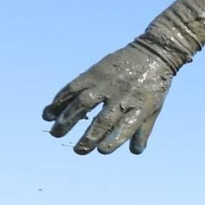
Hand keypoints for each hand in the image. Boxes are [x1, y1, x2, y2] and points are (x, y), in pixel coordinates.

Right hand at [43, 41, 175, 154]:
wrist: (152, 53)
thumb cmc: (154, 85)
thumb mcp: (154, 108)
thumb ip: (143, 130)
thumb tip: (135, 152)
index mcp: (140, 106)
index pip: (126, 127)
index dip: (113, 140)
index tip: (101, 151)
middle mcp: (122, 96)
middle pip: (103, 120)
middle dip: (89, 137)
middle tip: (78, 151)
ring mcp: (106, 83)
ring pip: (83, 103)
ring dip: (67, 120)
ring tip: (56, 133)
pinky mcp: (93, 73)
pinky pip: (73, 88)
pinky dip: (60, 100)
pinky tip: (50, 113)